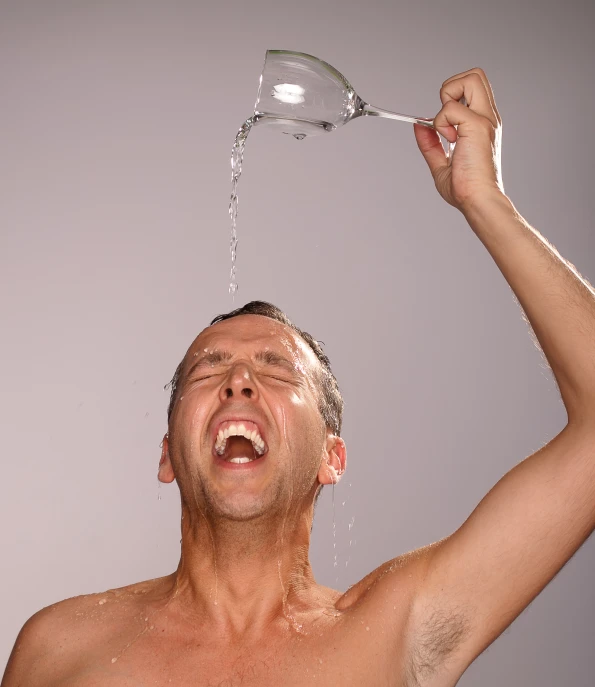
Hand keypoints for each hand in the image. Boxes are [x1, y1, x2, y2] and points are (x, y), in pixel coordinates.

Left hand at [413, 68, 504, 213]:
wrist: (478, 200)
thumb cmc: (465, 189)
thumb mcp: (441, 164)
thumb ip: (430, 144)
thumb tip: (418, 126)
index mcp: (482, 123)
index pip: (472, 88)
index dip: (452, 98)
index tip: (443, 125)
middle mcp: (487, 116)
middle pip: (475, 74)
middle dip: (452, 87)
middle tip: (445, 118)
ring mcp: (484, 119)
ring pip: (471, 77)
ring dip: (449, 96)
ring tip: (448, 127)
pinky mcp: (477, 125)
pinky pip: (450, 107)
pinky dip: (441, 122)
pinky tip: (450, 141)